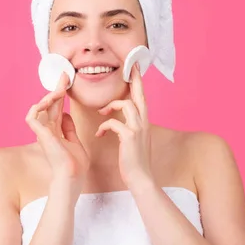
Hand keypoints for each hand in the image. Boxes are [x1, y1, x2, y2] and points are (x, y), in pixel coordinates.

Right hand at [25, 72, 89, 190]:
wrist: (73, 176)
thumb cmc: (75, 165)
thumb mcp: (75, 142)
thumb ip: (69, 129)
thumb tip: (67, 115)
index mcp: (56, 131)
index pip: (57, 108)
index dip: (61, 94)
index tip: (67, 81)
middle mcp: (48, 130)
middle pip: (50, 105)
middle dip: (57, 89)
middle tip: (64, 75)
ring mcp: (43, 133)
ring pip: (40, 108)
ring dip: (49, 97)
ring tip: (60, 90)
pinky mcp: (40, 135)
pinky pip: (32, 117)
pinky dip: (37, 107)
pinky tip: (48, 100)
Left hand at [95, 63, 153, 188]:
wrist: (141, 178)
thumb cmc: (135, 161)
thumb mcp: (136, 141)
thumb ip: (132, 128)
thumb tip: (125, 121)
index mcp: (145, 122)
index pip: (143, 98)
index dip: (139, 83)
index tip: (135, 69)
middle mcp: (144, 122)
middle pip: (139, 94)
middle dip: (134, 79)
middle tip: (130, 66)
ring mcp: (138, 128)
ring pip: (126, 104)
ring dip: (111, 106)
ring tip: (102, 112)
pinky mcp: (129, 136)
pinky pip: (113, 123)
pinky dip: (104, 126)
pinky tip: (99, 134)